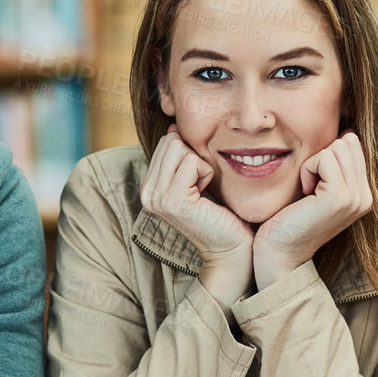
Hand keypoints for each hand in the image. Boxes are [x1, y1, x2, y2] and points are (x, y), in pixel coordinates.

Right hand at [140, 129, 252, 306]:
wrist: (230, 249)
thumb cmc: (220, 214)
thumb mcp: (195, 180)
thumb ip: (181, 156)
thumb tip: (173, 127)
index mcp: (148, 187)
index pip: (165, 143)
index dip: (189, 154)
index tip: (197, 182)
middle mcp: (147, 193)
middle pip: (170, 141)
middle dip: (194, 157)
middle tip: (202, 186)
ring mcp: (157, 198)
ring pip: (180, 148)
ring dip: (201, 165)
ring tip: (204, 191)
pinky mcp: (173, 200)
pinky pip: (192, 162)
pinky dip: (207, 173)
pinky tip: (207, 195)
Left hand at [252, 132, 373, 289]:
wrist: (280, 253)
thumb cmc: (290, 219)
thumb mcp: (319, 188)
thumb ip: (336, 164)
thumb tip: (347, 131)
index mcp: (364, 194)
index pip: (353, 144)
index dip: (326, 156)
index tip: (314, 185)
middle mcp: (366, 196)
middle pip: (347, 141)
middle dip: (321, 157)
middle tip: (309, 188)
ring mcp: (356, 197)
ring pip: (337, 147)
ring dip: (313, 165)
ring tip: (307, 193)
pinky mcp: (340, 196)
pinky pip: (324, 158)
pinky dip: (307, 171)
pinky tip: (304, 195)